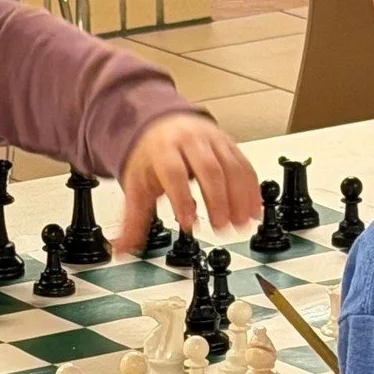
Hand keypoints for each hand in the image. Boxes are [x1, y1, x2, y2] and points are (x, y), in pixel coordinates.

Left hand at [116, 113, 260, 253]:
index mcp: (163, 149)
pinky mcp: (230, 145)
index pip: (173, 172)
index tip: (188, 222)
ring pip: (231, 166)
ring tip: (241, 224)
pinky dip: (252, 189)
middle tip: (220, 226)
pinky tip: (253, 211)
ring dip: (239, 197)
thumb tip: (120, 249)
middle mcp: (190, 142)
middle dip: (217, 199)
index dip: (182, 198)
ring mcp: (213, 141)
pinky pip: (244, 166)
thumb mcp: (138, 185)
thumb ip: (133, 219)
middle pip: (207, 168)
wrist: (163, 124)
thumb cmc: (153, 157)